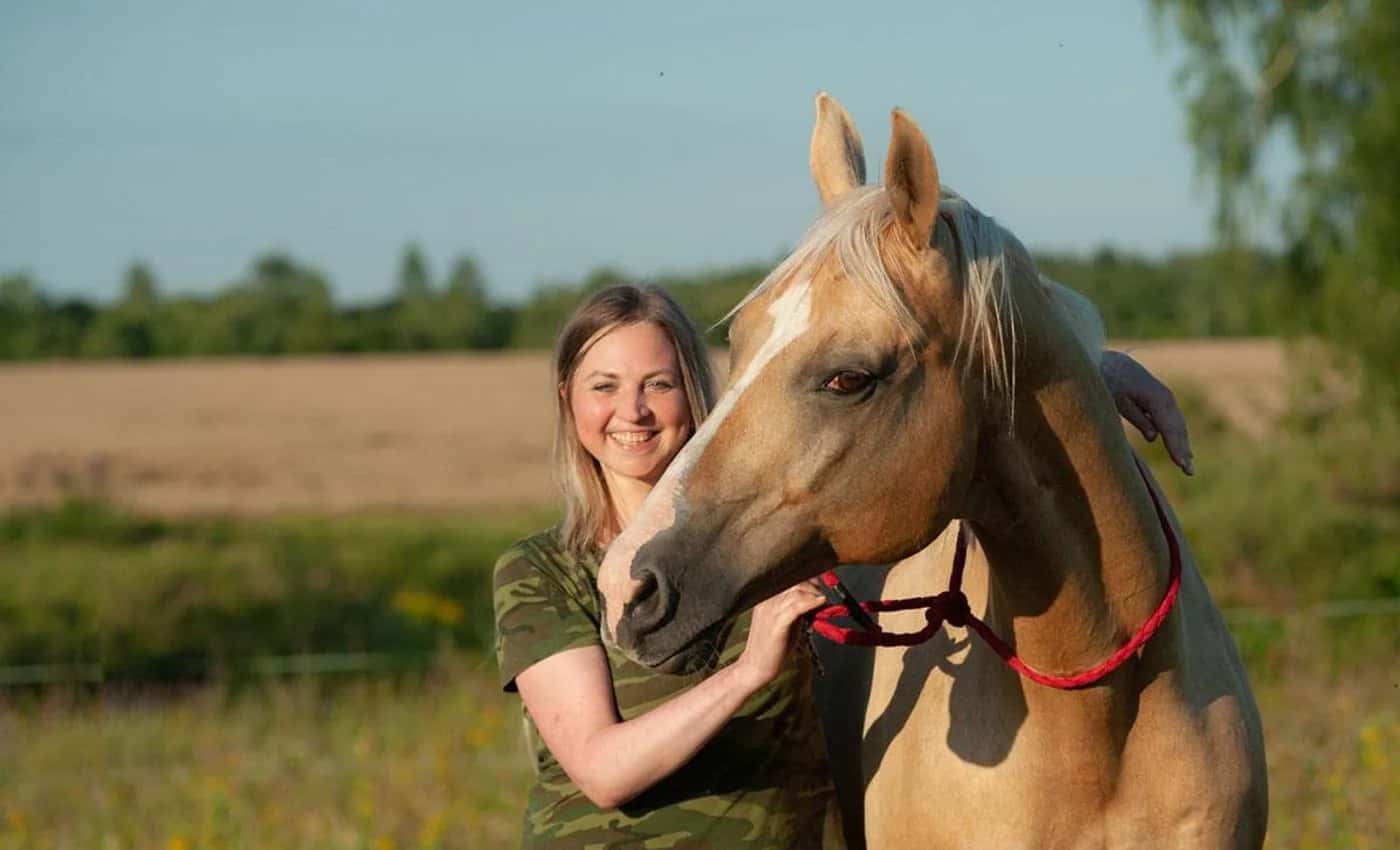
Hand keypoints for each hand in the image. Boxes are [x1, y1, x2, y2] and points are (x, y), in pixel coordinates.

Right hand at [733, 580, 827, 690]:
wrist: (755, 666)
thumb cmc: (772, 647)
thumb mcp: (785, 623)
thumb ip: (796, 610)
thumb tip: (815, 601)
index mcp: (767, 600)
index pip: (789, 581)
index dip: (807, 580)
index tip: (820, 586)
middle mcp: (767, 602)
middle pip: (794, 584)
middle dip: (813, 587)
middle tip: (824, 596)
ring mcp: (770, 612)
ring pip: (796, 593)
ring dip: (814, 595)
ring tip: (823, 602)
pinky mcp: (776, 624)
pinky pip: (795, 607)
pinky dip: (810, 602)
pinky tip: (820, 602)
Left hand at [1100, 350, 1193, 474]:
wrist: (1109, 360)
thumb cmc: (1109, 380)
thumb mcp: (1118, 400)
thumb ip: (1137, 417)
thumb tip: (1154, 437)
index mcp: (1156, 398)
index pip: (1169, 428)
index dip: (1176, 447)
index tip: (1182, 465)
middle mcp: (1165, 397)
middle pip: (1177, 428)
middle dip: (1183, 450)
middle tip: (1188, 471)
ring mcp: (1165, 397)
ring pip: (1177, 424)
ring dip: (1183, 444)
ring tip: (1186, 465)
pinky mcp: (1160, 398)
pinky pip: (1172, 420)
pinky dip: (1177, 435)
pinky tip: (1180, 449)